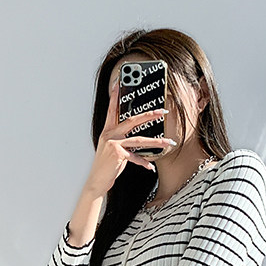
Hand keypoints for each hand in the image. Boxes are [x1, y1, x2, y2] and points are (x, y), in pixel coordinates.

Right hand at [84, 79, 176, 197]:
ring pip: (139, 139)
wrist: (97, 181)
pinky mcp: (118, 154)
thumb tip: (137, 140)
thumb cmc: (106, 167)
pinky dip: (144, 162)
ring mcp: (113, 144)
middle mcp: (109, 135)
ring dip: (156, 141)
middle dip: (149, 115)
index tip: (119, 83)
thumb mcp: (112, 150)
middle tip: (163, 111)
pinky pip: (135, 157)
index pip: (112, 110)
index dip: (115, 96)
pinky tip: (150, 167)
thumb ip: (123, 142)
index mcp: (107, 131)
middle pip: (132, 120)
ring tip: (168, 141)